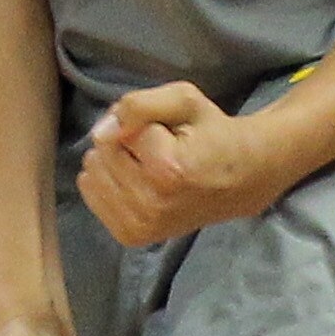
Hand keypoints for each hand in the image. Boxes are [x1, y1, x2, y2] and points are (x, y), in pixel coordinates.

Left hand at [79, 84, 293, 246]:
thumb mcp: (184, 100)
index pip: (122, 129)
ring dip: (116, 163)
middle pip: (103, 151)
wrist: (242, 180)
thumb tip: (100, 132)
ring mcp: (141, 224)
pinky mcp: (132, 236)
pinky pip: (92, 196)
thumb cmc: (212, 134)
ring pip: (93, 174)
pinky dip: (109, 183)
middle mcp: (152, 203)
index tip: (171, 134)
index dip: (144, 125)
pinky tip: (136, 182)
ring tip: (149, 167)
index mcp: (169, 169)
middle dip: (126, 142)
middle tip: (159, 149)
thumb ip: (139, 105)